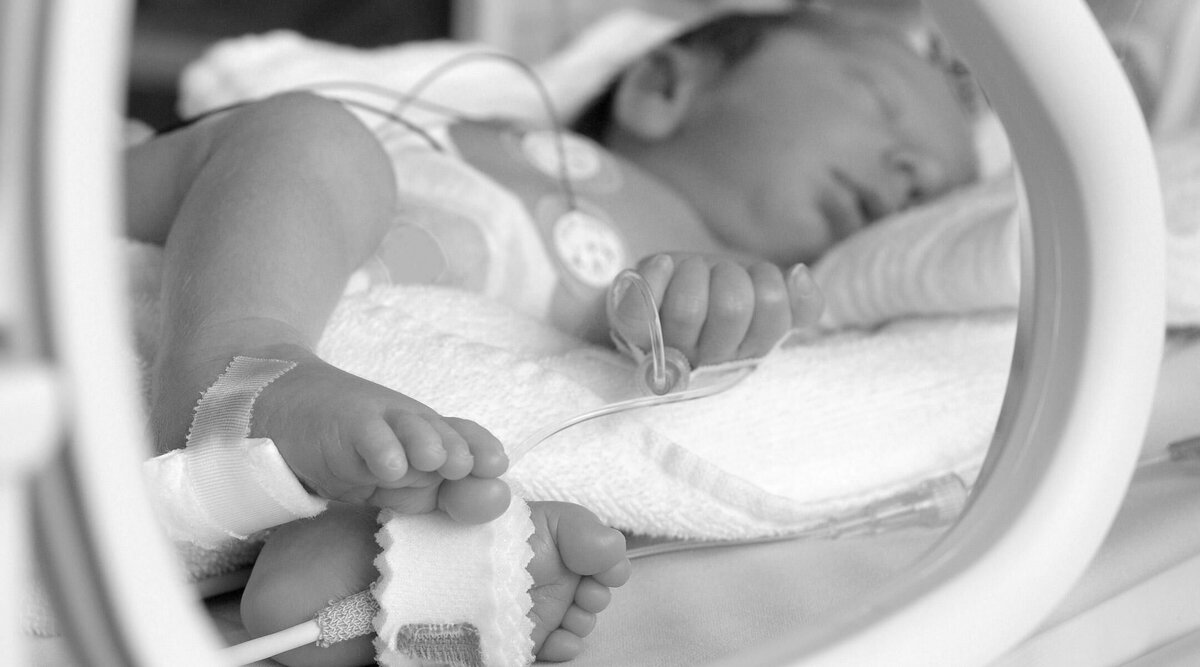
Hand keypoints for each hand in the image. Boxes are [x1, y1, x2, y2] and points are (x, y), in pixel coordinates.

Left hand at [608, 253, 823, 366]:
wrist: (666, 294)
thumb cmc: (722, 297)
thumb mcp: (768, 300)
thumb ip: (801, 303)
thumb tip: (799, 275)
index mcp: (747, 355)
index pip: (774, 317)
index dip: (768, 284)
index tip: (757, 278)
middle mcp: (707, 360)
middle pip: (732, 308)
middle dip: (731, 274)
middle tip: (721, 274)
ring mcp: (667, 346)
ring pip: (688, 309)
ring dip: (695, 271)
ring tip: (694, 270)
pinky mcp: (632, 328)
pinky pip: (639, 312)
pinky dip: (655, 277)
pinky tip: (665, 264)